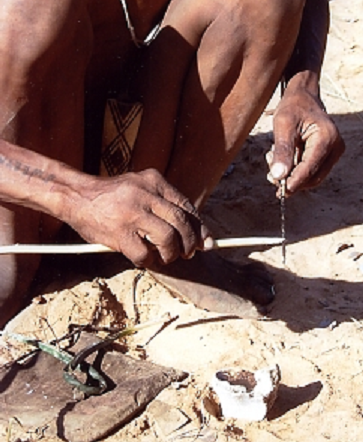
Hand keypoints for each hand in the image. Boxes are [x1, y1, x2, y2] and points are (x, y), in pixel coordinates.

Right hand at [68, 169, 211, 266]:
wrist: (75, 196)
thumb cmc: (112, 198)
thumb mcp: (141, 189)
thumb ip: (164, 205)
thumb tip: (195, 232)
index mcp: (154, 181)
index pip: (186, 206)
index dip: (199, 227)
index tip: (206, 241)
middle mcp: (145, 194)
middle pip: (181, 223)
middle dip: (190, 243)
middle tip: (188, 253)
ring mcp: (132, 213)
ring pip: (168, 239)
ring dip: (171, 254)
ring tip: (165, 257)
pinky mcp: (119, 232)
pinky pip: (144, 254)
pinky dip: (148, 261)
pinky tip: (143, 258)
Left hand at [267, 79, 344, 193]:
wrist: (304, 97)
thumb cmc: (293, 107)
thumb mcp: (283, 125)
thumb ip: (282, 151)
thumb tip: (278, 177)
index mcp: (327, 137)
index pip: (310, 168)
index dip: (294, 182)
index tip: (279, 191)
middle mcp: (336, 146)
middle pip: (313, 177)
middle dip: (292, 180)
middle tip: (269, 174)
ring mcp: (335, 152)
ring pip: (313, 177)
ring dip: (293, 176)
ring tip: (274, 159)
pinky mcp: (330, 155)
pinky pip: (313, 171)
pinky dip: (297, 171)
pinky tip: (284, 159)